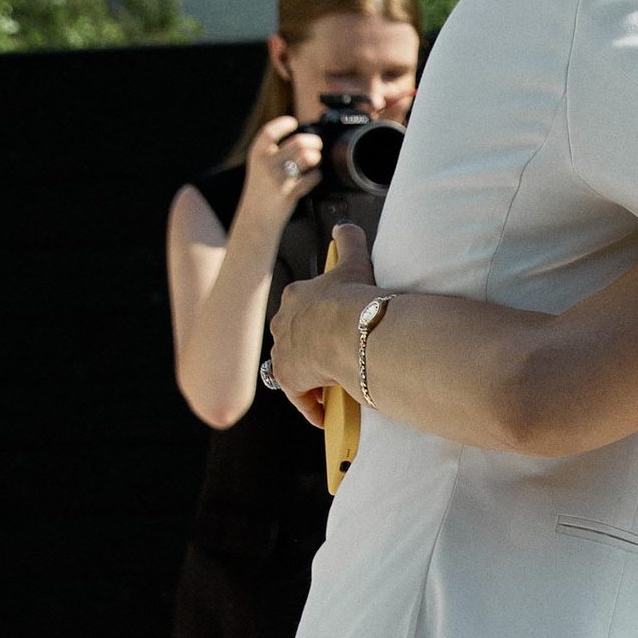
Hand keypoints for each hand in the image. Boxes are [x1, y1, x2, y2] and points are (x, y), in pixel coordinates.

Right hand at [243, 112, 322, 231]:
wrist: (254, 219)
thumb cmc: (261, 192)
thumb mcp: (260, 167)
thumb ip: (273, 152)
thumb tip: (299, 139)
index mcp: (257, 154)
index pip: (269, 132)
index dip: (283, 124)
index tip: (293, 123)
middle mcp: (266, 164)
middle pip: (298, 142)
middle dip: (313, 142)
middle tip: (316, 146)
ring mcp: (278, 179)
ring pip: (307, 157)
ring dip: (316, 157)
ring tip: (314, 161)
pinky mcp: (289, 193)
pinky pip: (312, 178)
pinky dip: (316, 176)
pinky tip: (313, 177)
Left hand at [267, 227, 376, 427]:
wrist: (352, 330)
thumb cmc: (354, 298)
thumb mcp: (354, 262)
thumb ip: (349, 241)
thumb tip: (345, 227)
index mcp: (297, 295)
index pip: (301, 308)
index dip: (317, 320)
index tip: (332, 329)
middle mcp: (283, 322)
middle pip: (292, 337)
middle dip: (309, 348)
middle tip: (333, 357)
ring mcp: (284, 351)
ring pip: (294, 366)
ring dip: (311, 376)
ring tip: (333, 383)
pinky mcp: (288, 378)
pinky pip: (299, 396)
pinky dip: (312, 404)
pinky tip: (327, 411)